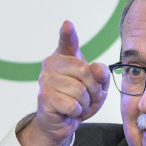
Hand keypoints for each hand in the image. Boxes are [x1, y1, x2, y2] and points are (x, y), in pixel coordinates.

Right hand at [18, 21, 109, 145]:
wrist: (60, 122)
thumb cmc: (78, 99)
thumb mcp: (97, 86)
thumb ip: (102, 75)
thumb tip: (96, 66)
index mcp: (65, 57)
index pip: (67, 42)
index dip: (68, 33)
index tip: (67, 24)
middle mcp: (52, 64)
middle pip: (85, 72)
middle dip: (93, 89)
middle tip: (86, 97)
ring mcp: (46, 80)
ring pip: (80, 91)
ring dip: (84, 103)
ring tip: (76, 105)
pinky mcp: (44, 96)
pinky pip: (73, 105)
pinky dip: (76, 112)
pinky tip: (68, 112)